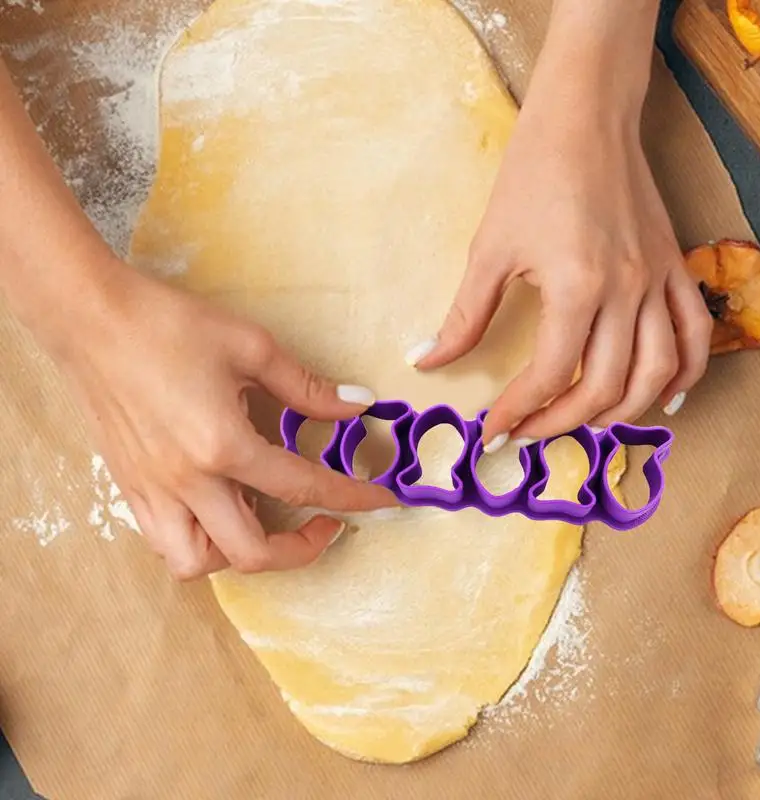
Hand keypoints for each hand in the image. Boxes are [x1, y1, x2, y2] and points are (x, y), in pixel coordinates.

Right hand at [52, 259, 395, 579]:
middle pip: (250, 552)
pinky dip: (199, 542)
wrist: (91, 318)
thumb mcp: (251, 347)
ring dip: (240, 554)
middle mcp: (186, 482)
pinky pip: (164, 542)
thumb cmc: (169, 325)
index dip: (351, 497)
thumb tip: (358, 405)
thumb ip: (306, 386)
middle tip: (325, 523)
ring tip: (262, 519)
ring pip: (197, 563)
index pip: (302, 487)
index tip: (383, 502)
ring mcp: (151, 492)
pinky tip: (217, 508)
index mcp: (222, 445)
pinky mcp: (128, 488)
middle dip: (300, 550)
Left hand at [408, 66, 711, 448]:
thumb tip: (428, 360)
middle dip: (562, 422)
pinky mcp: (674, 267)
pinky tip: (662, 398)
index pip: (548, 374)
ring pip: (657, 371)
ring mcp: (658, 280)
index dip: (516, 411)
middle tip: (529, 432)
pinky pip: (694, 333)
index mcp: (575, 287)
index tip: (493, 430)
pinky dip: (684, 373)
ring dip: (623, 411)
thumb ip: (464, 316)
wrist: (585, 118)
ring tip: (586, 424)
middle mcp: (626, 291)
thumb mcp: (489, 249)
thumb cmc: (532, 175)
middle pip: (605, 385)